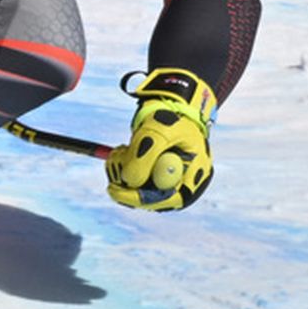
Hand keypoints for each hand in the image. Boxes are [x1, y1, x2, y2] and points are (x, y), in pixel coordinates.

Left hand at [105, 67, 215, 210]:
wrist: (171, 109)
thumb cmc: (171, 117)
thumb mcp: (159, 129)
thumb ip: (147, 153)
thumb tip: (129, 181)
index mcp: (194, 175)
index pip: (168, 198)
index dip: (140, 198)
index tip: (115, 190)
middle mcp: (181, 185)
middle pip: (150, 199)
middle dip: (126, 182)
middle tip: (113, 159)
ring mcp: (166, 183)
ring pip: (137, 190)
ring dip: (121, 170)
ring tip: (122, 148)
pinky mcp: (151, 180)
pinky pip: (131, 183)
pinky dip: (121, 168)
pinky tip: (123, 152)